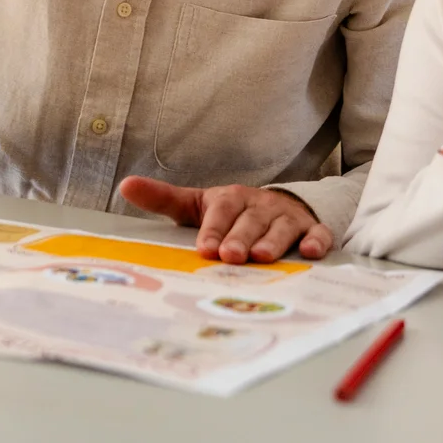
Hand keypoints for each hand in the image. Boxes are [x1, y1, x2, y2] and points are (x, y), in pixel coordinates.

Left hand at [119, 177, 332, 263]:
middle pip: (250, 221)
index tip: (205, 249)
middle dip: (241, 238)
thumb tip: (125, 185)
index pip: (221, 210)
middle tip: (231, 256)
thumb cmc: (230, 214)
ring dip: (273, 241)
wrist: (276, 208)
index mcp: (231, 198)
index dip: (213, 229)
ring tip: (262, 257)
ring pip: (282, 228)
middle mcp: (260, 205)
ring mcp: (287, 217)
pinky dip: (316, 241)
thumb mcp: (197, 206)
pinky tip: (312, 252)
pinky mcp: (310, 228)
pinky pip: (317, 233)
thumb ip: (163, 199)